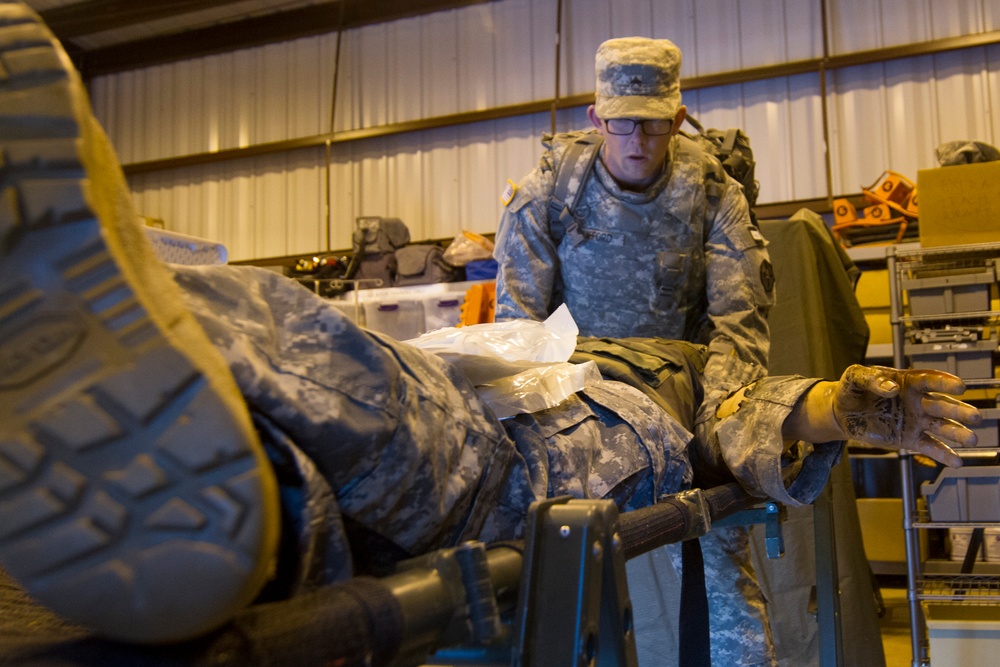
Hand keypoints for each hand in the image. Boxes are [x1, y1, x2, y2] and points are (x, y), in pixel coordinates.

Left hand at [832, 365, 980, 466]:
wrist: (841, 412)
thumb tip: (891, 388)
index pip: (929, 380)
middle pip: (942, 405)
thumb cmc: (851, 389)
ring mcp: (915, 421)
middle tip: (975, 416)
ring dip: (957, 433)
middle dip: (959, 411)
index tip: (959, 387)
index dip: (944, 383)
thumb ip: (872, 379)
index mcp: (907, 382)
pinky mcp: (908, 439)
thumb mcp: (855, 376)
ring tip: (971, 438)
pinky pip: (929, 446)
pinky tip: (956, 461)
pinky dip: (942, 454)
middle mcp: (917, 401)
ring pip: (941, 427)